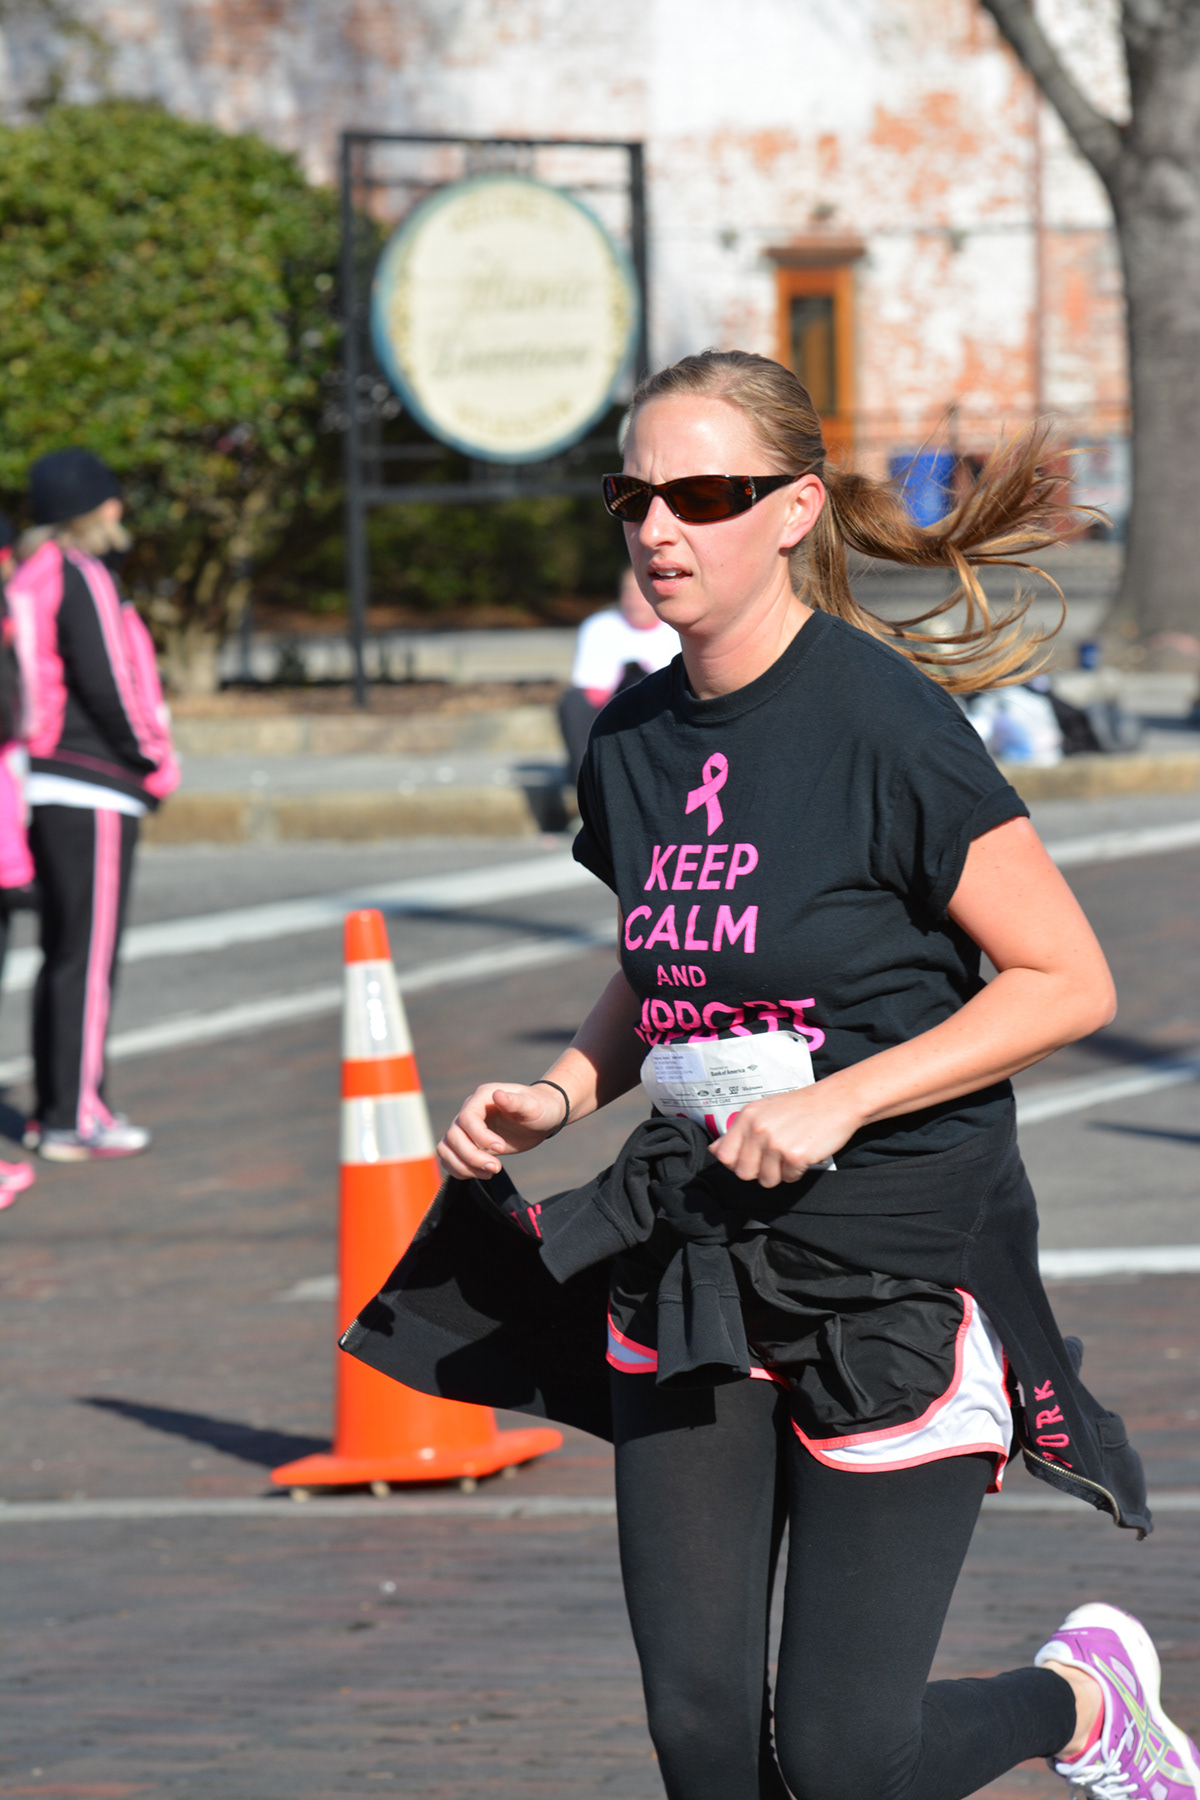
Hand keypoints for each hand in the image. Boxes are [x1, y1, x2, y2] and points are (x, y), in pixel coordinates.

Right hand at [437, 1081, 567, 1179]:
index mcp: (482, 1098)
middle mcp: (469, 1111)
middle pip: (453, 1136)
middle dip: (472, 1156)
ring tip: (489, 1173)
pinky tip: (483, 1174)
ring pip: (446, 1148)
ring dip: (463, 1165)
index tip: (501, 1149)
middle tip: (497, 1168)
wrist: (541, 1118)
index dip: (480, 1137)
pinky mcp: (469, 1144)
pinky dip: (460, 1170)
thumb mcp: (532, 1106)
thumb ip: (515, 1102)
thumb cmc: (540, 1108)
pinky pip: (450, 1158)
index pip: (467, 1119)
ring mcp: (466, 1129)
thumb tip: (498, 1095)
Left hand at [708, 1082, 862, 1187]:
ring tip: (790, 1155)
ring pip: (766, 1180)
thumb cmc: (800, 1107)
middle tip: (774, 1159)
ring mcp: (776, 1143)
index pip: (724, 1155)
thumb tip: (714, 1150)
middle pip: (743, 1173)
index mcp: (747, 1117)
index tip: (750, 1159)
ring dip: (779, 1173)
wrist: (836, 1101)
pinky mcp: (795, 1156)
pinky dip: (797, 1172)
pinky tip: (804, 1154)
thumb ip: (738, 1132)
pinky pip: (789, 1178)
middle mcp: (758, 1129)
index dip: (735, 1163)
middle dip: (758, 1172)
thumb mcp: (763, 1111)